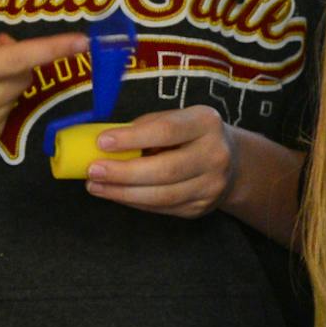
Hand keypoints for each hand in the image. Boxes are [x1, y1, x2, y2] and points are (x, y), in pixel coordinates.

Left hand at [85, 106, 238, 219]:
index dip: (132, 138)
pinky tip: (116, 193)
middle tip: (93, 171)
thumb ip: (146, 128)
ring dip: (123, 192)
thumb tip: (104, 144)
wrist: (232, 162)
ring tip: (96, 185)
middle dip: (124, 172)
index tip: (101, 142)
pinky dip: (135, 202)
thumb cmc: (190, 135)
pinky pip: (163, 207)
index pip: (166, 131)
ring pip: (162, 195)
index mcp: (206, 123)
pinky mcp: (202, 207)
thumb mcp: (175, 119)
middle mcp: (215, 155)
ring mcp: (212, 185)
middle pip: (166, 169)